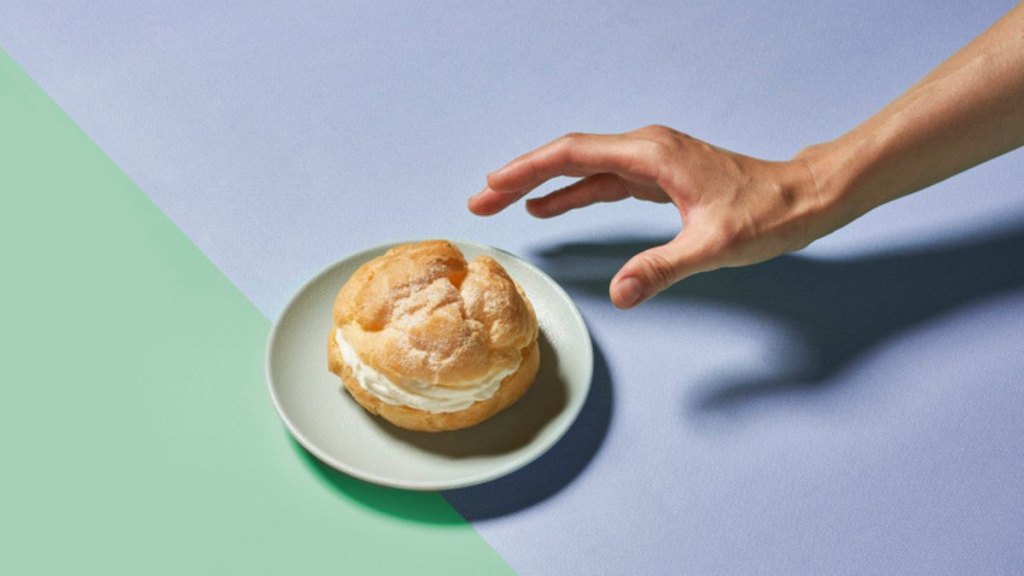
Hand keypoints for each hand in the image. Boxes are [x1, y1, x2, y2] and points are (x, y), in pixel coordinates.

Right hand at [468, 125, 833, 308]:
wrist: (803, 198)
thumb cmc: (767, 214)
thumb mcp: (714, 246)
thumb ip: (663, 269)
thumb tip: (621, 296)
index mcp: (651, 155)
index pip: (572, 156)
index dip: (526, 171)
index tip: (492, 186)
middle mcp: (646, 149)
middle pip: (568, 158)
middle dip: (522, 178)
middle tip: (480, 200)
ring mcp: (652, 162)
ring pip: (583, 170)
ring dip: (542, 186)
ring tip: (503, 203)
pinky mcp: (659, 178)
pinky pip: (603, 182)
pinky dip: (574, 194)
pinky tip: (553, 207)